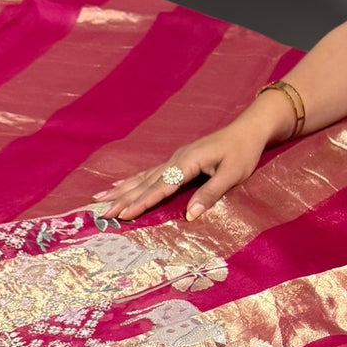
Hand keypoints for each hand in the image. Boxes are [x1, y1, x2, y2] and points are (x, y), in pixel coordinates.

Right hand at [93, 119, 270, 222]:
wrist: (247, 130)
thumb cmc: (243, 153)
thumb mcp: (232, 175)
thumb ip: (209, 194)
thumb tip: (189, 217)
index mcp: (188, 162)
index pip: (161, 187)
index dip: (142, 202)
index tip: (124, 215)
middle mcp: (176, 159)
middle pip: (146, 182)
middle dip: (123, 199)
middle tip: (101, 212)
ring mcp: (175, 158)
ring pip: (143, 177)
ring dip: (122, 190)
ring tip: (99, 198)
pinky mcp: (177, 160)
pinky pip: (150, 172)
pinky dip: (133, 180)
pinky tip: (120, 185)